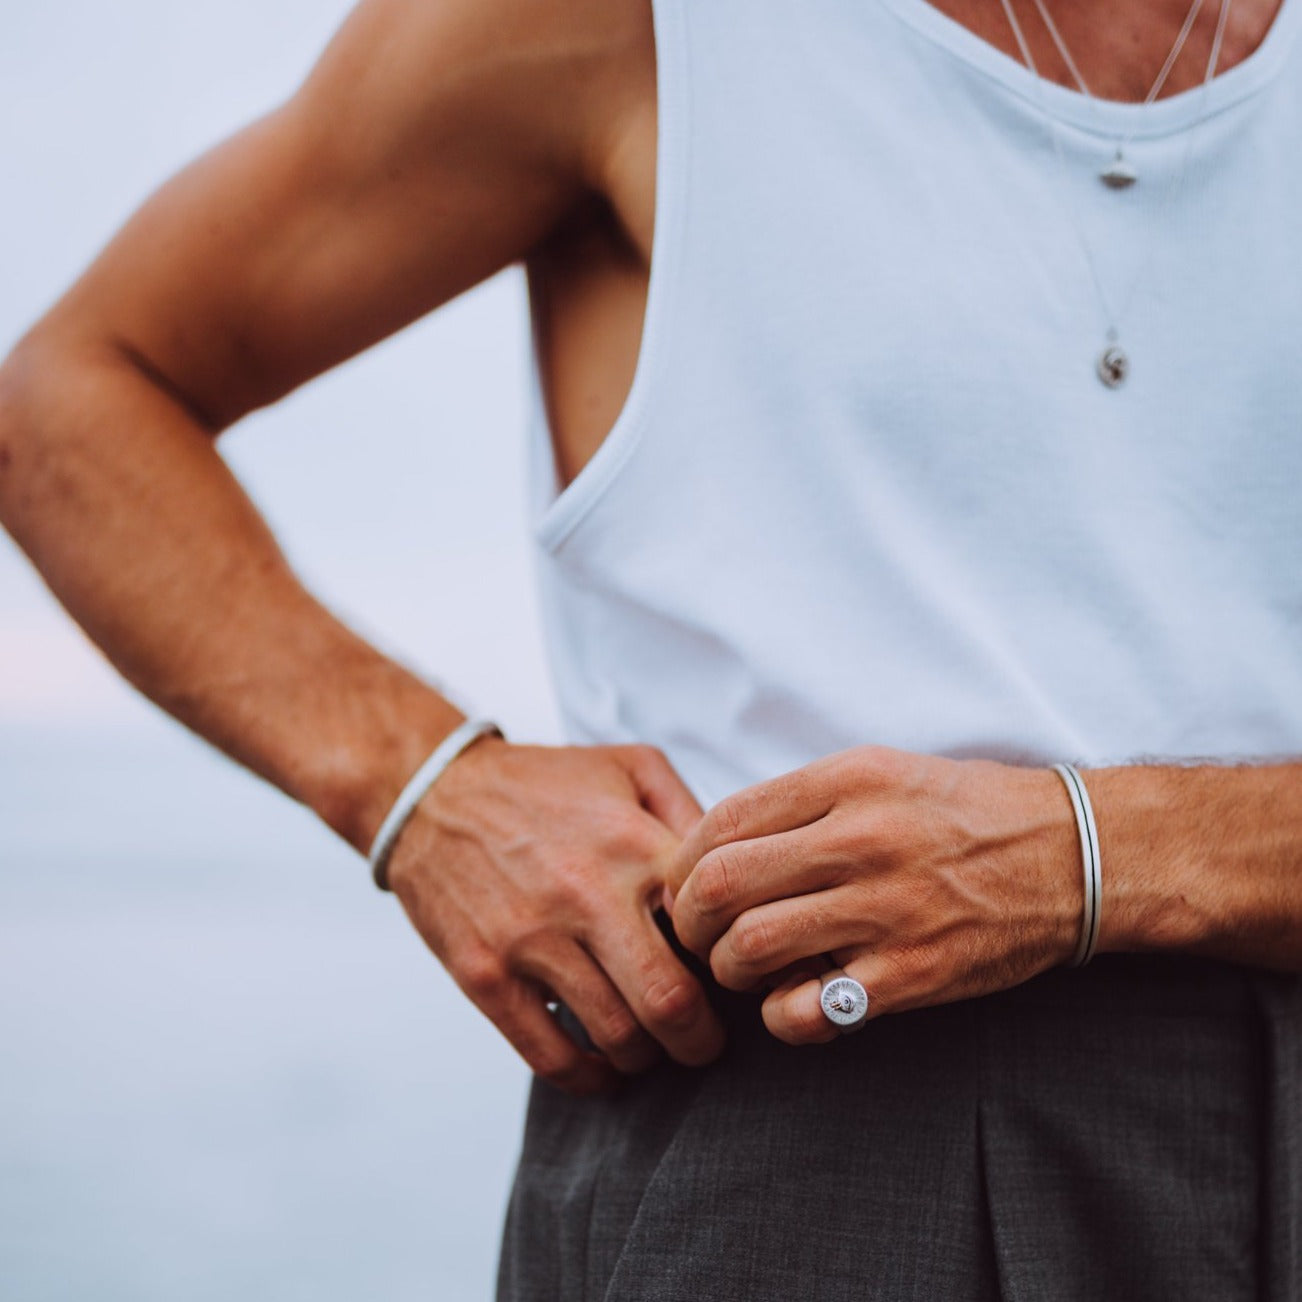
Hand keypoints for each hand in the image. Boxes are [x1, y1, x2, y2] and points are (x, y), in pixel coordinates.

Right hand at [387, 737, 725, 1094]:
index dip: (734, 966)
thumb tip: (742, 883)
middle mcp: (585, 894)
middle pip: (669, 1003)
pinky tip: (605, 1068)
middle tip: (706, 1043)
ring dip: (647, 1057)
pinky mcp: (484, 975)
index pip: (710, 929)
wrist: (433, 794)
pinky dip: (590, 1078)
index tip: (734, 982)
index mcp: (632, 843)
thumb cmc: (546, 784)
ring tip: (653, 1046)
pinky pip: (550, 1055)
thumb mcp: (632, 768)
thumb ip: (694, 814)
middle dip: (702, 1040)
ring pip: (617, 1037)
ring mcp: (530, 939)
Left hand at [665, 745, 1080, 1043]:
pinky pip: (807, 1009)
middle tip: (699, 933)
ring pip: (749, 947)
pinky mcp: (913, 973)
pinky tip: (792, 1004)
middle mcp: (861, 839)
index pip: (721, 821)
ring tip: (742, 969)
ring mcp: (887, 909)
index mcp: (848, 781)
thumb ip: (802, 801)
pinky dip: (780, 1016)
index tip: (685, 885)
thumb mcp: (881, 771)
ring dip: (728, 969)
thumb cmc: (964, 811)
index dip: (683, 862)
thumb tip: (718, 844)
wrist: (1071, 854)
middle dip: (688, 919)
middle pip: (718, 884)